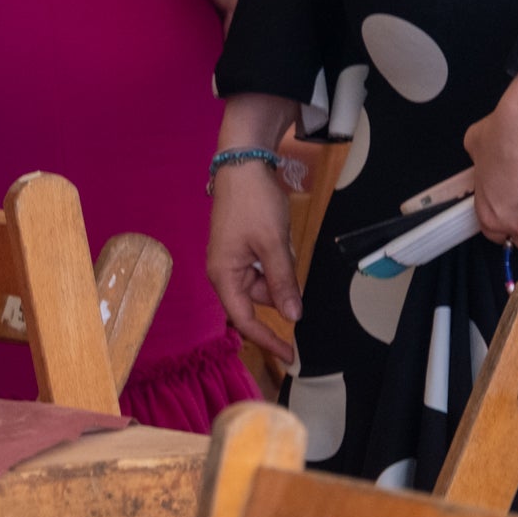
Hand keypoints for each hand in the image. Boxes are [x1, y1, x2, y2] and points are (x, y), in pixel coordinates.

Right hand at [208, 96, 301, 366]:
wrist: (243, 161)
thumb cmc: (254, 203)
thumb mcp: (274, 243)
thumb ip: (283, 282)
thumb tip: (294, 317)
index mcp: (224, 276)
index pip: (246, 320)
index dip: (269, 340)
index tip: (291, 356)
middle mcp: (223, 272)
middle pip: (257, 299)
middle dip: (279, 288)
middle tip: (289, 255)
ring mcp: (231, 258)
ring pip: (263, 281)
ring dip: (279, 269)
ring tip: (282, 236)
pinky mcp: (240, 246)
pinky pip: (262, 264)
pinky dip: (276, 257)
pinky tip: (280, 235)